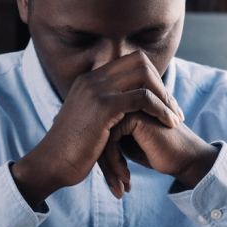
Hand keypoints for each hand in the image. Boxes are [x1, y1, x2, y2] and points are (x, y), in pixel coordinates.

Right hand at [11, 51, 183, 207]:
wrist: (52, 164)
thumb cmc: (72, 151)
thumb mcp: (87, 123)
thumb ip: (102, 111)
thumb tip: (119, 112)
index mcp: (89, 80)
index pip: (129, 61)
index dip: (151, 78)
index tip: (163, 101)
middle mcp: (92, 79)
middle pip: (140, 62)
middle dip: (161, 84)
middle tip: (174, 109)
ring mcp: (96, 90)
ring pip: (144, 77)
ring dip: (165, 97)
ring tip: (174, 119)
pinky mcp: (103, 107)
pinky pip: (142, 98)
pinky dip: (160, 109)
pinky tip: (168, 124)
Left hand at [99, 113, 219, 196]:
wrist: (185, 157)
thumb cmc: (157, 154)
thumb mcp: (127, 147)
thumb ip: (108, 140)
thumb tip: (82, 153)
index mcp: (118, 108)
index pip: (96, 133)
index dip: (102, 161)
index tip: (112, 183)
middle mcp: (121, 104)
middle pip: (96, 136)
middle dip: (104, 167)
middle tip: (115, 189)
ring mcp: (128, 108)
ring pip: (101, 140)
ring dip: (110, 169)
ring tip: (119, 187)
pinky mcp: (134, 116)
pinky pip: (110, 141)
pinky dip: (116, 163)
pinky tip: (127, 178)